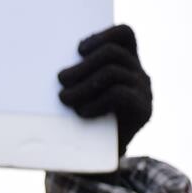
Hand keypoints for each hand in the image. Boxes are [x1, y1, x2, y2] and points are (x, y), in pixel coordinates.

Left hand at [57, 24, 151, 155]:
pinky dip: (95, 101)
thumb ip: (75, 75)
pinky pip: (119, 94)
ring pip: (113, 72)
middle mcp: (139, 73)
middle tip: (61, 79)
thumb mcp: (79, 91)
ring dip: (83, 85)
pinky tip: (81, 112)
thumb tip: (47, 63)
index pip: (125, 33)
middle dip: (83, 64)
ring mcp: (144, 91)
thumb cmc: (81, 120)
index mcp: (126, 62)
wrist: (98, 158)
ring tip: (64, 98)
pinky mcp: (143, 111)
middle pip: (113, 52)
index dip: (102, 35)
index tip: (78, 50)